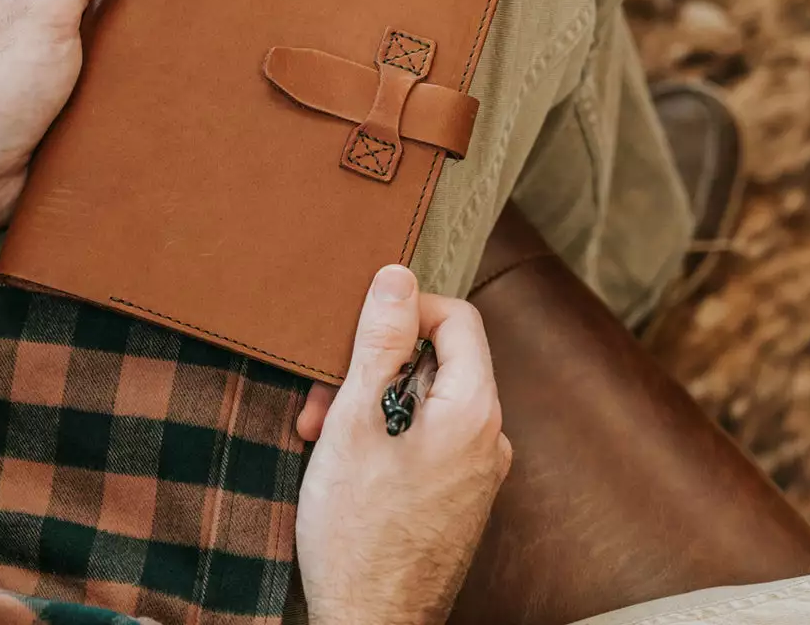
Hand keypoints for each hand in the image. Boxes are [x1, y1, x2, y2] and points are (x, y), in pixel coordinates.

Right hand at [296, 265, 510, 624]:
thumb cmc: (359, 534)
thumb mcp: (355, 420)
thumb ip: (380, 342)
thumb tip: (397, 276)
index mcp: (474, 411)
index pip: (457, 317)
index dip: (406, 309)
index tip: (359, 328)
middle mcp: (489, 437)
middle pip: (435, 360)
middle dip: (371, 366)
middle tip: (321, 397)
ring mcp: (476, 469)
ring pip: (422, 400)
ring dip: (368, 403)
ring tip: (320, 434)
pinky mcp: (457, 493)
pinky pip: (425, 436)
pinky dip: (383, 434)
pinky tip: (343, 458)